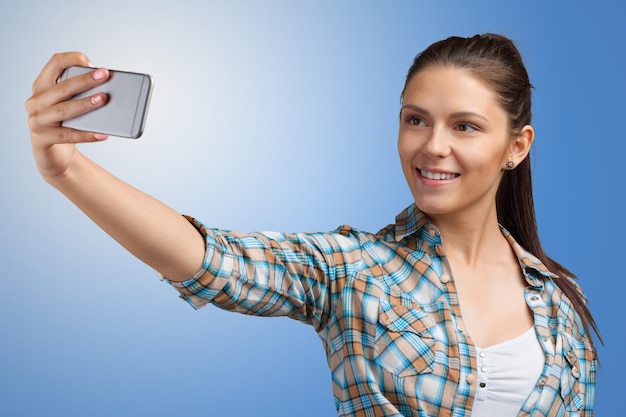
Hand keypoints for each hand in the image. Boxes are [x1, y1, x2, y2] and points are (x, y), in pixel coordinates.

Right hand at [25, 52, 109, 179]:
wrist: (53, 154)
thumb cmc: (65, 124)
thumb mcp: (70, 105)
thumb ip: (81, 93)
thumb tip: (109, 87)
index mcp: (42, 86)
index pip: (54, 64)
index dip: (71, 59)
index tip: (91, 63)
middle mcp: (36, 101)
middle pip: (62, 88)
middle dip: (84, 80)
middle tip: (104, 75)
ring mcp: (37, 120)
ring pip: (64, 110)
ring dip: (85, 104)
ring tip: (104, 99)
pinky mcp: (42, 139)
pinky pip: (68, 135)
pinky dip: (87, 135)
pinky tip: (103, 134)